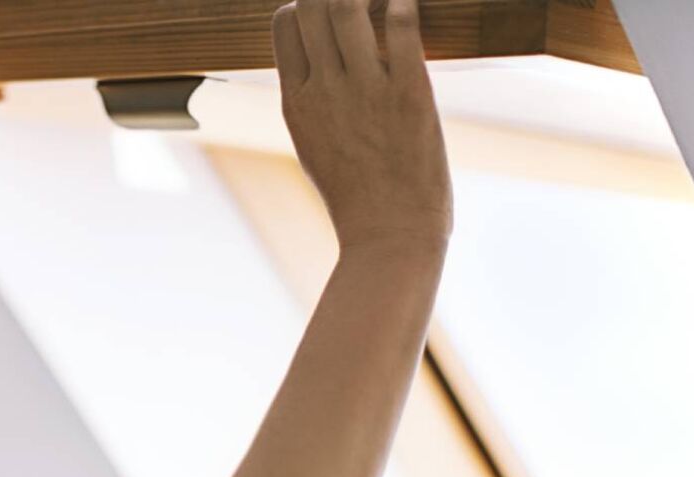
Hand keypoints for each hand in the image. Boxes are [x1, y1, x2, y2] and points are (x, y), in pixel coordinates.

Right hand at [272, 0, 452, 251]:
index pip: (284, 24)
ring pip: (349, 4)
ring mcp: (365, 87)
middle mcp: (324, 89)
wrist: (390, 236)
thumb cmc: (358, 200)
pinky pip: (401, 23)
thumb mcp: (316, 148)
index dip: (305, 5)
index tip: (328, 11)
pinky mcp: (409, 89)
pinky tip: (408, 4)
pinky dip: (403, 3)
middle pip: (313, 5)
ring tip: (381, 2)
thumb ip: (313, 105)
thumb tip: (318, 74)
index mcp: (296, 104)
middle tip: (358, 2)